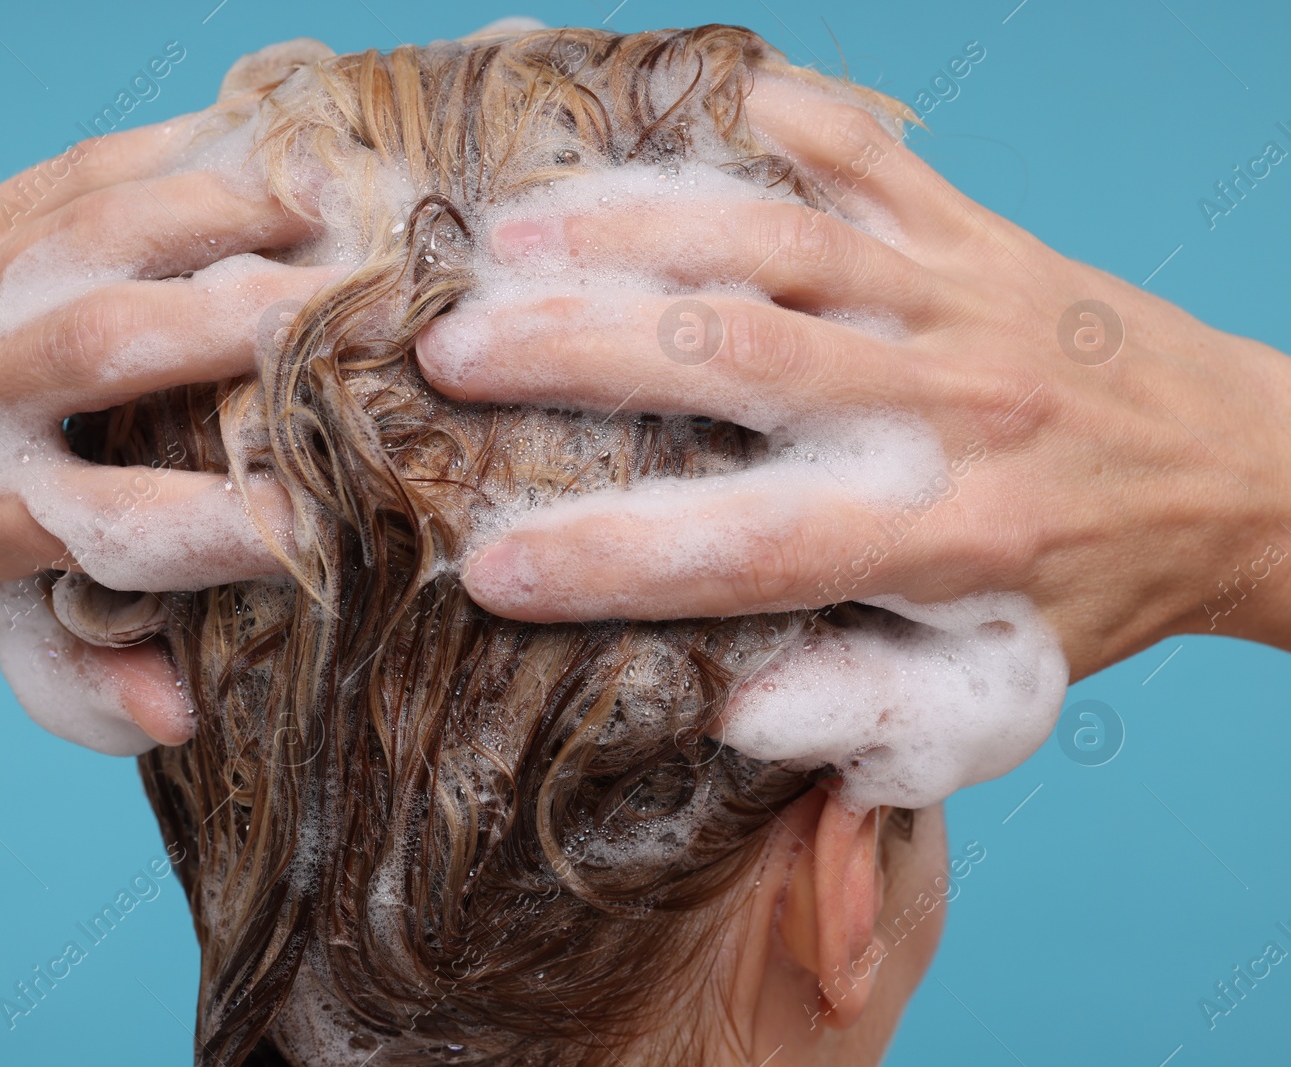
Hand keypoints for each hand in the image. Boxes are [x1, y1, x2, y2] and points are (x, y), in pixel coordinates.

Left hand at [0, 41, 334, 698]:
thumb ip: (85, 667)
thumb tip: (184, 714)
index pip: (115, 525)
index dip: (228, 524)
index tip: (330, 516)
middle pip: (108, 353)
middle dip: (248, 328)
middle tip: (365, 313)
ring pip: (92, 243)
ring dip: (222, 217)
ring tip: (326, 212)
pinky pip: (70, 178)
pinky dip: (172, 158)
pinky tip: (253, 152)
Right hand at [415, 69, 1290, 680]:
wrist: (1255, 477)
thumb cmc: (1099, 593)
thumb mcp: (998, 693)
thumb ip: (865, 714)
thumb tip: (724, 712)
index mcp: (949, 540)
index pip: (745, 552)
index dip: (609, 562)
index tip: (491, 567)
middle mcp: (949, 407)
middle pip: (736, 359)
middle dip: (577, 352)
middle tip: (452, 351)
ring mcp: (962, 302)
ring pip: (776, 245)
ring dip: (631, 231)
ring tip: (513, 236)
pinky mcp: (979, 233)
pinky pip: (868, 156)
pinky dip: (773, 124)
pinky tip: (672, 115)